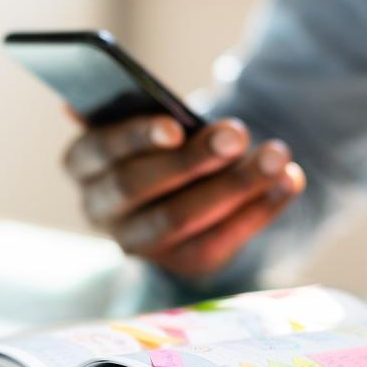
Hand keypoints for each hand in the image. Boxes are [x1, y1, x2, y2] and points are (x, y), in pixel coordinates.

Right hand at [64, 114, 304, 275]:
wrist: (185, 185)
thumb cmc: (163, 139)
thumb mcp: (148, 120)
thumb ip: (130, 109)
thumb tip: (78, 105)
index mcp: (83, 163)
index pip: (101, 149)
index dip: (136, 137)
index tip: (175, 124)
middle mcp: (101, 208)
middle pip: (141, 187)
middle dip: (193, 160)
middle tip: (237, 134)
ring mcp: (140, 242)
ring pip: (182, 218)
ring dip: (236, 185)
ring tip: (277, 156)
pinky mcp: (182, 262)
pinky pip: (221, 240)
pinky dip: (259, 210)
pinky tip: (289, 181)